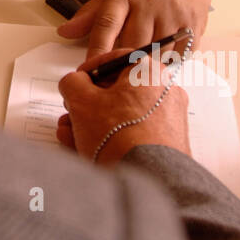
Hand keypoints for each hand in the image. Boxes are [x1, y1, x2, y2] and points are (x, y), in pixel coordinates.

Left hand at [56, 0, 211, 55]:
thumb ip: (89, 15)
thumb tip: (64, 32)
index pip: (106, 25)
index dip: (97, 51)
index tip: (90, 70)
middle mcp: (148, 3)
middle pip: (132, 44)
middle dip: (122, 64)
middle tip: (114, 79)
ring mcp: (172, 14)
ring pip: (155, 55)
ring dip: (146, 67)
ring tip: (139, 70)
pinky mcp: (192, 26)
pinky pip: (177, 57)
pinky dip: (168, 64)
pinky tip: (162, 60)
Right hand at [56, 49, 191, 164]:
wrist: (147, 180)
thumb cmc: (119, 136)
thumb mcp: (81, 101)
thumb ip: (72, 83)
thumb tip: (74, 82)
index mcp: (151, 72)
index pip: (117, 59)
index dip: (90, 69)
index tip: (76, 81)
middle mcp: (166, 92)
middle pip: (118, 91)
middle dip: (87, 103)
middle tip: (70, 111)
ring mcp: (169, 120)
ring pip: (123, 115)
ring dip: (93, 122)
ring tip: (70, 134)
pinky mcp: (168, 145)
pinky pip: (134, 134)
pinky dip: (111, 137)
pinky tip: (85, 146)